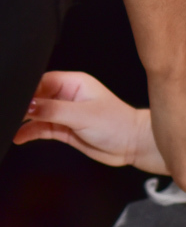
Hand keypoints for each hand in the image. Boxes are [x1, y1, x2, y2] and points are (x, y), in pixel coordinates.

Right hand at [15, 72, 164, 173]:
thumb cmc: (117, 124)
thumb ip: (53, 110)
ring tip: (8, 127)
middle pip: (35, 97)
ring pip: (35, 114)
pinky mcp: (63, 129)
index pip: (41, 81)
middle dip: (21, 106)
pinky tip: (19, 137)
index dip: (26, 90)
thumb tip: (28, 104)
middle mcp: (67, 96)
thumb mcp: (83, 115)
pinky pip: (40, 128)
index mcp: (74, 83)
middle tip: (8, 116)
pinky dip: (29, 132)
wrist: (131, 145)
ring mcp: (64, 113)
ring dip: (22, 121)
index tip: (12, 100)